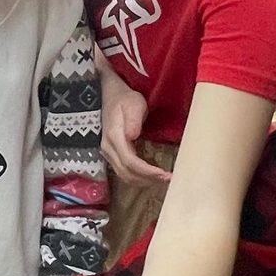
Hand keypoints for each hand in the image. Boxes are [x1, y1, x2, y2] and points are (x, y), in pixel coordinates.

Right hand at [98, 66, 169, 186]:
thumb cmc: (125, 97)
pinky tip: (150, 175)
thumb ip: (134, 119)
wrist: (109, 94)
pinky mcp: (110, 154)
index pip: (131, 162)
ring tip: (161, 179)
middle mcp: (108, 148)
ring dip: (143, 181)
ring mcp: (107, 152)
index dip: (148, 172)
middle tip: (169, 179)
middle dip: (148, 180)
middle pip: (127, 174)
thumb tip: (133, 137)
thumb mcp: (134, 103)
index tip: (166, 174)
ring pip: (124, 176)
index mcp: (114, 136)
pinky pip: (123, 171)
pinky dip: (137, 177)